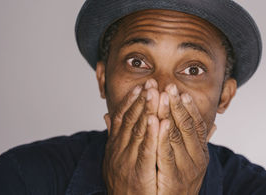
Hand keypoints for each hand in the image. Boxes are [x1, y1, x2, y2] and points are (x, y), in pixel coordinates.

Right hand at [103, 80, 159, 194]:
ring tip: (155, 94)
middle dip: (141, 100)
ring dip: (147, 111)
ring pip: (138, 131)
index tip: (141, 86)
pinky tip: (158, 121)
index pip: (121, 117)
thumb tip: (107, 115)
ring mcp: (126, 161)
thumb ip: (113, 135)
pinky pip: (146, 151)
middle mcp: (118, 150)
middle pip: (130, 120)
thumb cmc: (121, 183)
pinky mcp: (138, 174)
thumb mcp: (114, 157)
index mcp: (114, 145)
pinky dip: (152, 135)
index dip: (131, 101)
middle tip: (151, 83)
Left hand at [157, 84, 209, 194]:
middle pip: (188, 126)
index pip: (197, 125)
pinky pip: (167, 153)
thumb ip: (200, 142)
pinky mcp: (174, 178)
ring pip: (177, 136)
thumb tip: (214, 126)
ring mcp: (187, 168)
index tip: (181, 92)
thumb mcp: (193, 161)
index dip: (189, 108)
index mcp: (201, 152)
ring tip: (162, 97)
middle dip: (178, 105)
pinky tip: (158, 122)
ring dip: (169, 114)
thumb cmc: (181, 183)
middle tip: (169, 87)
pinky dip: (162, 136)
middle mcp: (198, 158)